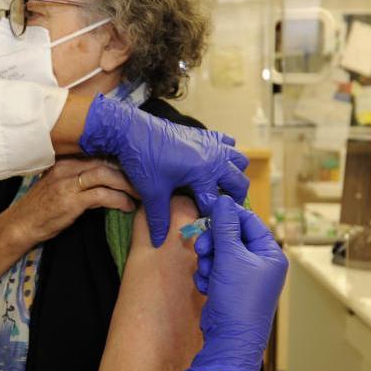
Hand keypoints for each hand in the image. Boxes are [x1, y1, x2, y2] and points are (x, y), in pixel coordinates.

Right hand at [0, 158, 135, 246]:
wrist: (21, 225)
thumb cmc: (42, 208)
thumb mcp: (60, 186)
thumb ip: (81, 178)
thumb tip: (109, 179)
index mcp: (66, 161)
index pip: (99, 152)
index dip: (122, 158)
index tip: (139, 166)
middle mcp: (67, 167)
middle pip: (106, 161)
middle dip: (130, 170)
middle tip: (148, 180)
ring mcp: (68, 183)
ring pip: (106, 175)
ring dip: (128, 184)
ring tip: (142, 193)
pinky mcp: (71, 200)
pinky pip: (102, 195)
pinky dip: (118, 199)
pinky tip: (127, 206)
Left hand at [78, 94, 248, 246]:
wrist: (132, 129)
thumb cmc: (143, 160)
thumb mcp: (152, 192)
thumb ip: (159, 218)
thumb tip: (159, 241)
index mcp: (203, 173)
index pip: (217, 203)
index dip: (212, 218)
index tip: (207, 227)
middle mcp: (214, 157)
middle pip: (239, 182)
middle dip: (232, 198)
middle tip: (219, 209)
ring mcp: (212, 144)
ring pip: (239, 161)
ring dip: (234, 175)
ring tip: (219, 187)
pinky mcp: (204, 135)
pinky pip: (227, 144)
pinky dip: (227, 155)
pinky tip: (212, 165)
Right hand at [179, 195, 287, 370]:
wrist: (230, 339)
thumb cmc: (237, 298)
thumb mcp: (230, 257)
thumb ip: (225, 226)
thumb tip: (223, 201)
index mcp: (270, 253)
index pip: (249, 221)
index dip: (227, 216)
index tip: (208, 212)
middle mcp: (261, 264)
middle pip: (232, 236)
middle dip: (214, 242)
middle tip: (201, 248)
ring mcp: (246, 277)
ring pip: (220, 252)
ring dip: (208, 260)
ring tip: (206, 273)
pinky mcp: (231, 288)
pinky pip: (216, 269)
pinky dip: (208, 275)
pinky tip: (206, 286)